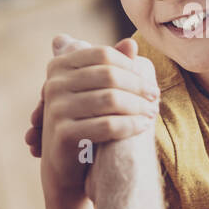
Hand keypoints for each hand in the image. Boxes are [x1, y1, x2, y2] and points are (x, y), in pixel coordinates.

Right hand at [26, 34, 159, 199]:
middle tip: (155, 97)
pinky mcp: (63, 134)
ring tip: (151, 112)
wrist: (66, 165)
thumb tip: (132, 43)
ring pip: (111, 99)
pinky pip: (108, 125)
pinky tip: (143, 126)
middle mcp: (53, 84)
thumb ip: (111, 66)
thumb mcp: (96, 91)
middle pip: (109, 75)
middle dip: (138, 86)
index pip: (103, 55)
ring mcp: (56, 109)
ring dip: (138, 106)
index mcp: (59, 66)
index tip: (147, 81)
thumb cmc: (86, 121)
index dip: (130, 66)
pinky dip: (131, 125)